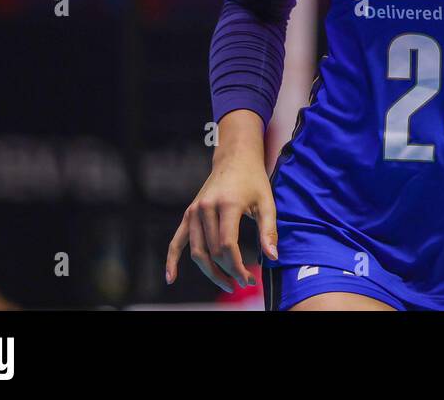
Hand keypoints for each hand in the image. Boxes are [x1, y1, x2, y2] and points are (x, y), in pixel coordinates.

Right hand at [165, 113, 278, 292]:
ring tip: (226, 284)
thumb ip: (269, 230)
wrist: (235, 158)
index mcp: (227, 204)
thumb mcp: (267, 202)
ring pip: (196, 251)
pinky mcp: (188, 214)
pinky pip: (176, 240)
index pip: (227, 245)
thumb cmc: (254, 181)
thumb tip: (273, 257)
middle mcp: (206, 208)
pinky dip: (172, 259)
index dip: (237, 266)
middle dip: (227, 271)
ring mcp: (194, 211)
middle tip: (242, 283)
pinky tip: (171, 278)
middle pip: (213, 251)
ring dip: (209, 272)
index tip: (249, 279)